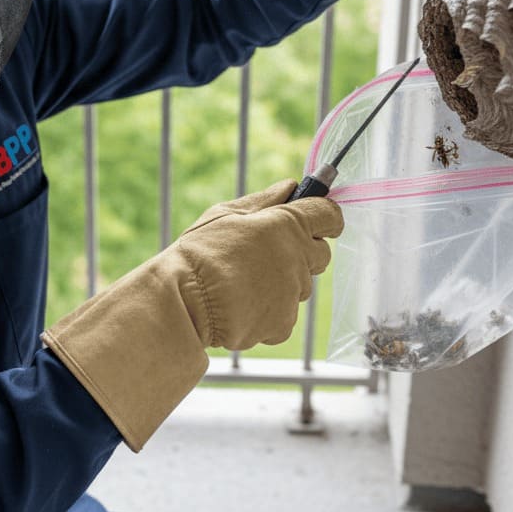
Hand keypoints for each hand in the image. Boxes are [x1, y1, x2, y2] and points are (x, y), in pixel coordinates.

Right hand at [41, 178, 343, 449]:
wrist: (183, 302)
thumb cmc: (198, 253)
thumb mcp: (224, 214)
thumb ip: (263, 200)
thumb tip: (290, 187)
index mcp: (287, 224)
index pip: (329, 215)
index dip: (321, 216)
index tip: (312, 219)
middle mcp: (297, 258)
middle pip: (320, 254)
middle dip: (301, 252)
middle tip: (265, 255)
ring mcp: (292, 294)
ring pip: (299, 287)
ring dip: (281, 284)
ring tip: (243, 284)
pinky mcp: (283, 324)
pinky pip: (284, 316)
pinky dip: (268, 313)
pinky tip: (241, 306)